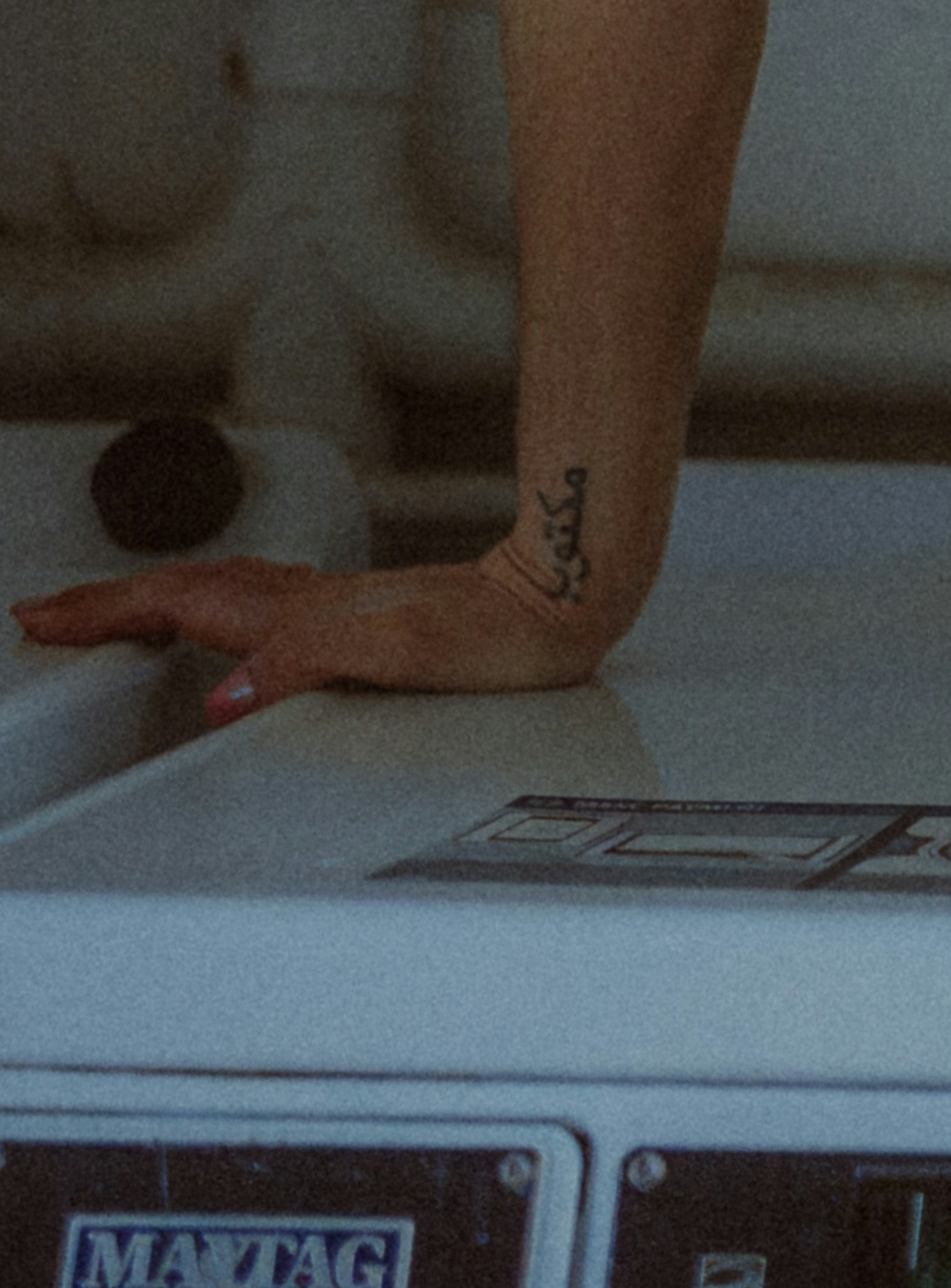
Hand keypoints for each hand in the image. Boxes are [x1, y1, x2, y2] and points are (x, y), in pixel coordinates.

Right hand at [10, 543, 617, 723]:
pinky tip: (216, 618)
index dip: (106, 611)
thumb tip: (226, 697)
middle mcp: (307, 601)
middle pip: (183, 591)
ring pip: (215, 590)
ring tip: (101, 610)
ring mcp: (329, 604)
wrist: (562, 603)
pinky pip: (253, 600)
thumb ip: (304, 664)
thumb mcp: (398, 655)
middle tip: (43, 612)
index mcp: (300, 613)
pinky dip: (207, 604)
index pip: (179, 605)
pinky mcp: (356, 613)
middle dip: (105, 601)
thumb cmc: (496, 634)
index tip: (43, 616)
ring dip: (148, 598)